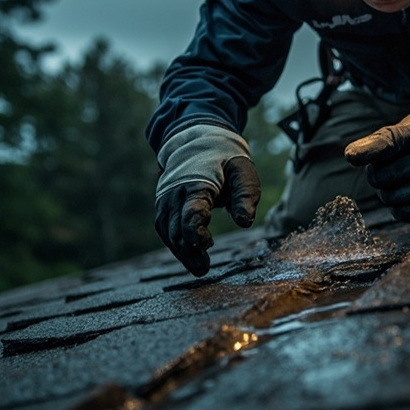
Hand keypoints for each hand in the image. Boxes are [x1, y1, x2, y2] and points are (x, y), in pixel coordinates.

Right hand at [154, 124, 260, 275]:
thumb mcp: (243, 172)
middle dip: (189, 250)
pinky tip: (190, 257)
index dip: (196, 231)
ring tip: (201, 268)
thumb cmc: (226, 161)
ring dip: (181, 253)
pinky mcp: (163, 207)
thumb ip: (245, 196)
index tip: (208, 244)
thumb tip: (245, 223)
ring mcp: (166, 200)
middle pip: (176, 229)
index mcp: (196, 183)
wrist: (198, 142)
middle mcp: (175, 193)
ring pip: (167, 233)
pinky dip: (176, 246)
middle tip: (205, 267)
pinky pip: (165, 231)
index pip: (191, 212)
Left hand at [344, 102, 409, 221]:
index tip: (351, 155)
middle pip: (379, 179)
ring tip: (409, 177)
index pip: (388, 143)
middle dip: (379, 173)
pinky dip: (400, 205)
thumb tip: (350, 156)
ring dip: (390, 190)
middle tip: (396, 164)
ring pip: (387, 199)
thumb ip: (382, 139)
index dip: (369, 150)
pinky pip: (400, 214)